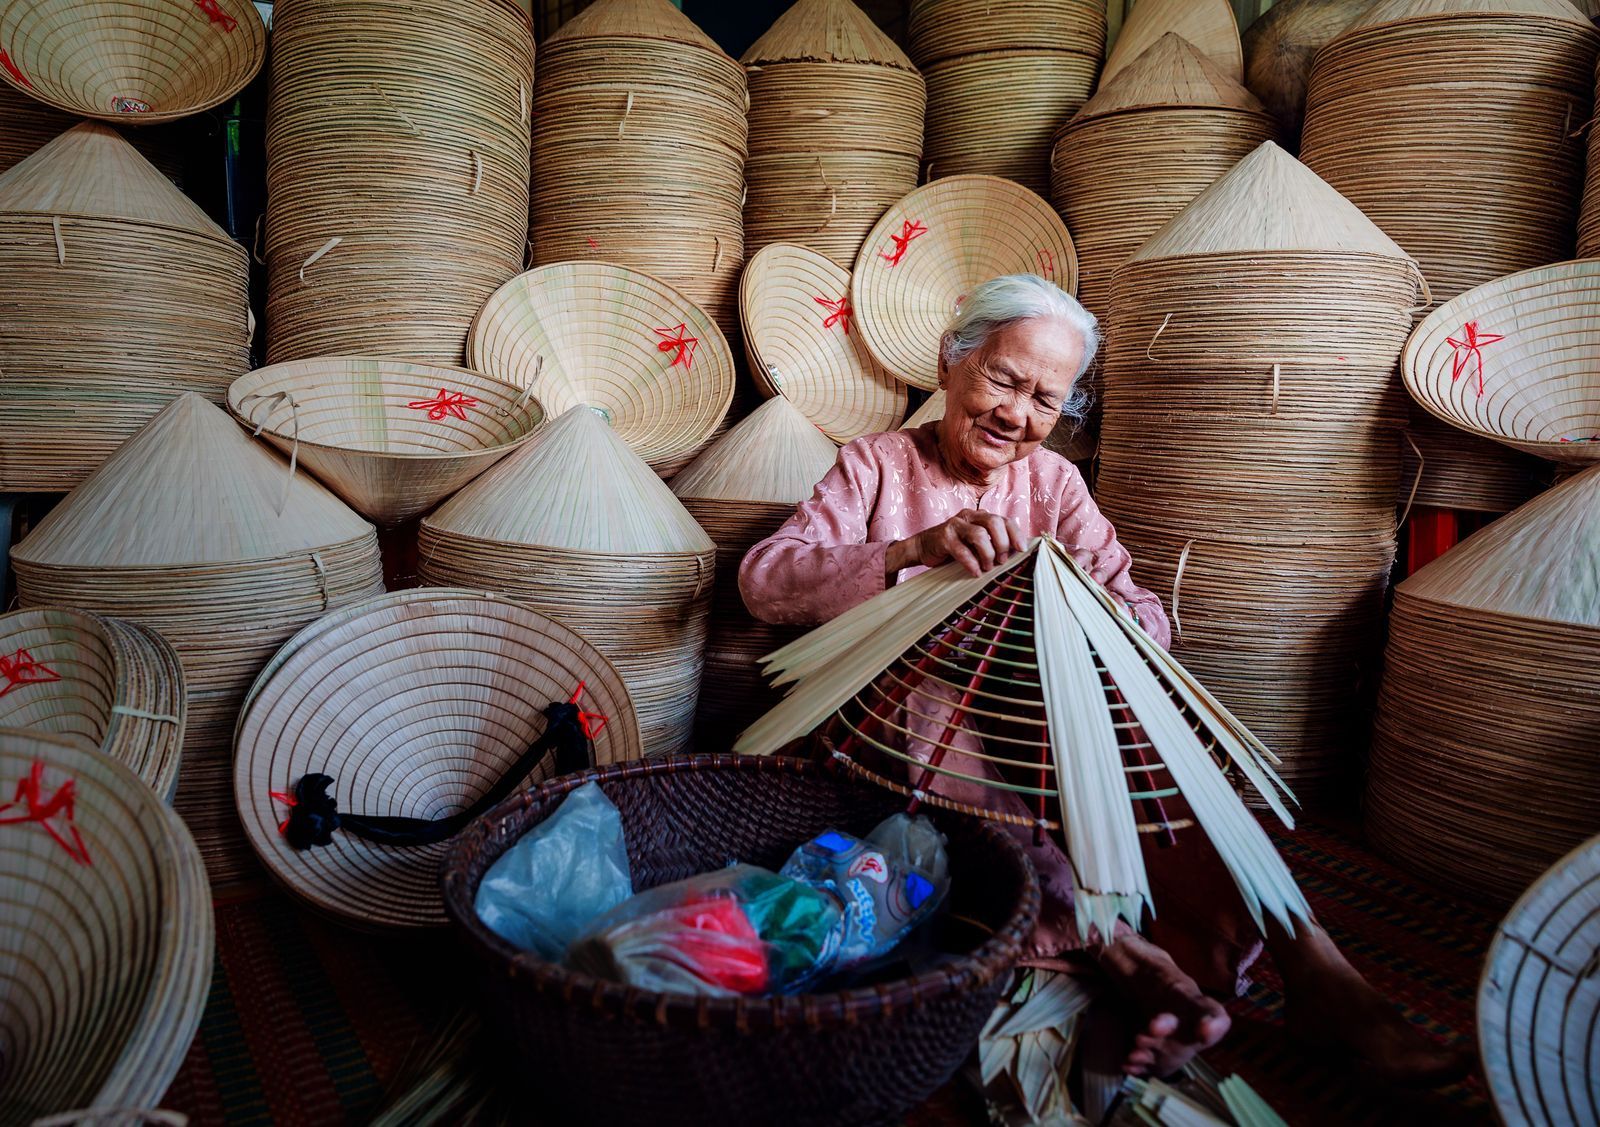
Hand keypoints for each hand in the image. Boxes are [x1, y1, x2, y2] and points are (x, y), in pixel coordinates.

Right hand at [886, 509, 1025, 576]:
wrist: (923, 547)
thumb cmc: (954, 547)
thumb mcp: (975, 543)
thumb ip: (992, 543)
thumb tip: (1016, 554)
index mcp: (980, 516)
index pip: (1004, 520)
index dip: (1015, 534)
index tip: (1022, 550)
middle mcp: (969, 516)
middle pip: (994, 523)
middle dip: (1002, 544)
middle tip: (1001, 561)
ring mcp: (955, 525)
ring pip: (979, 535)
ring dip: (987, 554)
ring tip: (987, 568)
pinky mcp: (944, 537)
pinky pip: (962, 550)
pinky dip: (972, 563)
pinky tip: (975, 572)